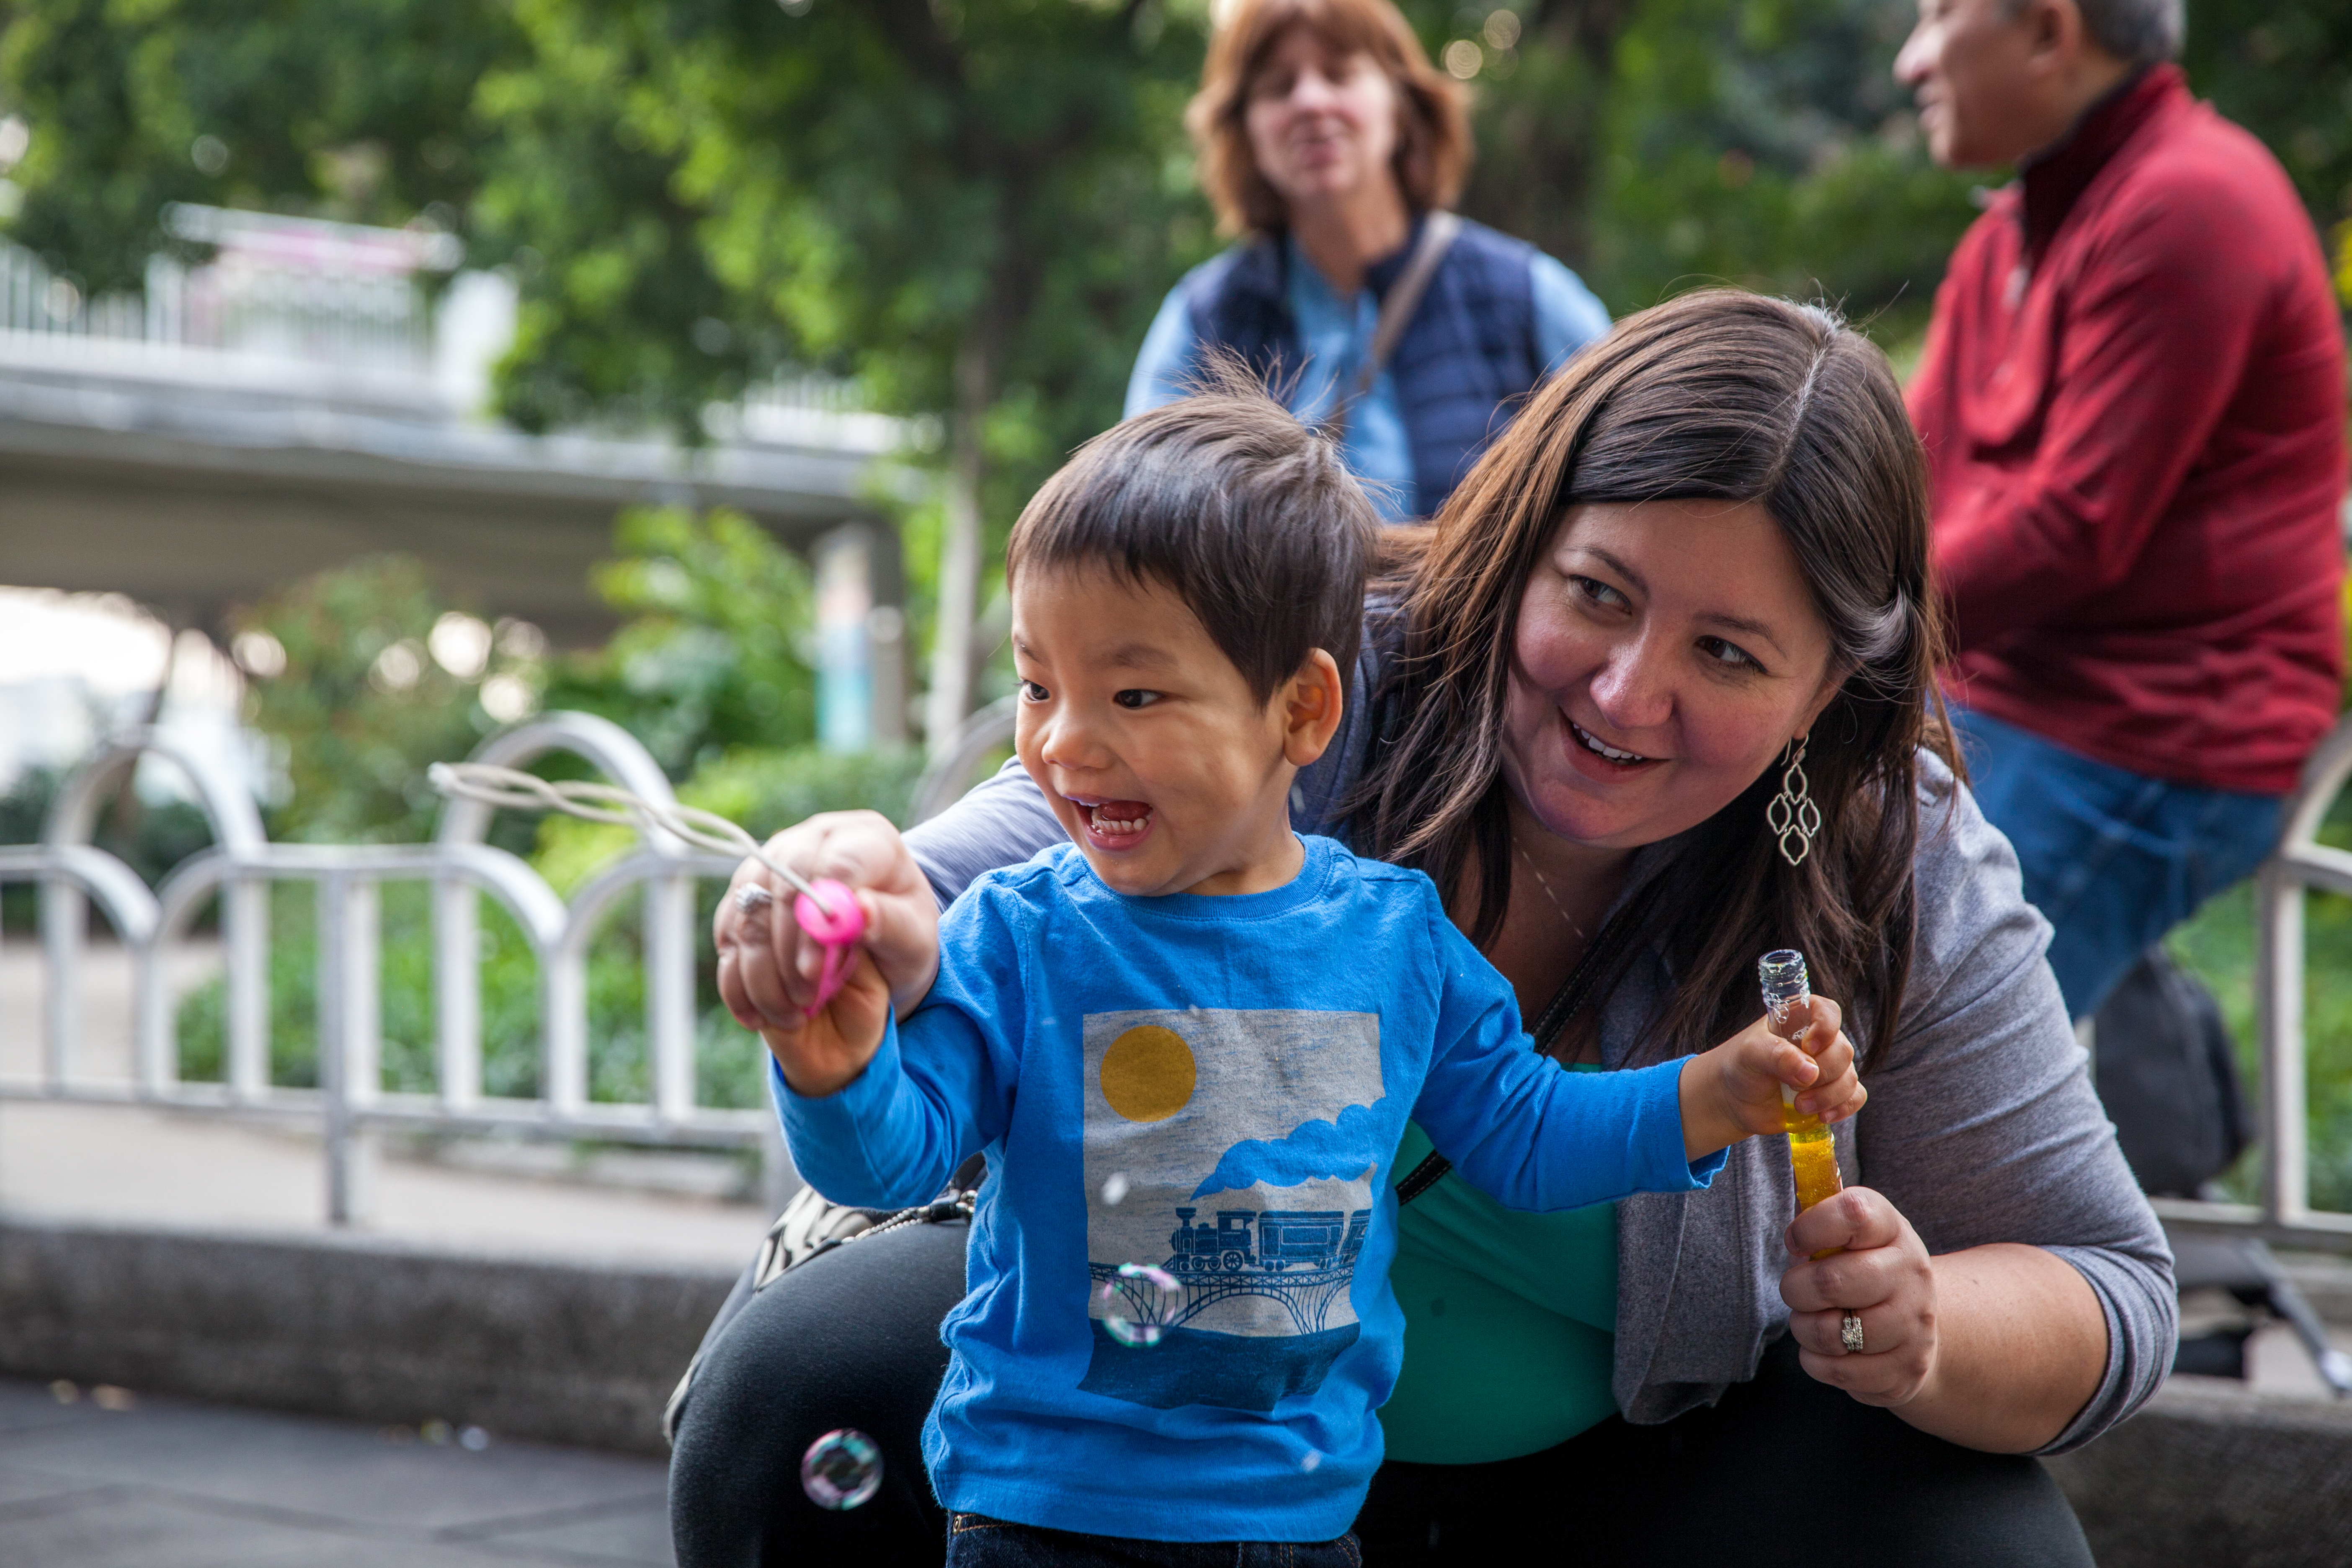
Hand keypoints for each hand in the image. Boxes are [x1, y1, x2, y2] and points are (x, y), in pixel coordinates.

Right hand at [714, 810, 940, 1028]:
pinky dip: (737, 973)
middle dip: (786, 946)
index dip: (818, 918)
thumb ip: (891, 924)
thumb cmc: (902, 936)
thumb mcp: (914, 939)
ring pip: (749, 905)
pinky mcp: (747, 888)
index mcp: (866, 839)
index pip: (835, 865)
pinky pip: (729, 926)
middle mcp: (816, 838)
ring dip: (761, 966)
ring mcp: (776, 858)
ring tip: (786, 1013)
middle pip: (783, 879)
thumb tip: (861, 909)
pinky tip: (755, 1012)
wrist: (880, 942)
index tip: (814, 971)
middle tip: (802, 999)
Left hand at [1677, 994, 1864, 1159]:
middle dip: (1823, 1073)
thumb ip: (1776, 1056)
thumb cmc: (1741, 1066)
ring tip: (1800, 1106)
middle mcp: (1820, 1041)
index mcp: (1799, 1020)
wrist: (1735, 1100)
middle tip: (1795, 1087)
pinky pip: (1855, 1097)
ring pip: (1850, 1078)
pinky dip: (1843, 1108)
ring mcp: (1828, 1068)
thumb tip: (1810, 1072)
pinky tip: (1822, 1116)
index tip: (1809, 1047)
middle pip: (1843, 1051)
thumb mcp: (1750, 1054)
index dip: (1826, 1027)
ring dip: (1828, 1096)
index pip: (1827, 1011)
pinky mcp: (1833, 1093)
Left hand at [1780, 1187, 1937, 1407]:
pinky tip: (1829, 1349)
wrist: (1921, 1329)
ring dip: (1805, 1327)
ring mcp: (1913, 1327)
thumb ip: (1823, 1215)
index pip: (1853, 1212)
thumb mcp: (1853, 1236)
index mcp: (1893, 1230)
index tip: (1797, 1240)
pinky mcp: (1905, 1372)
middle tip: (1797, 1289)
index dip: (1811, 1227)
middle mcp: (1912, 1275)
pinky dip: (1816, 1360)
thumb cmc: (1865, 1270)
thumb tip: (1796, 1171)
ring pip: (1830, 1331)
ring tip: (1814, 1319)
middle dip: (1796, 1288)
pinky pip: (1837, 1370)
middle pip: (1831, 1280)